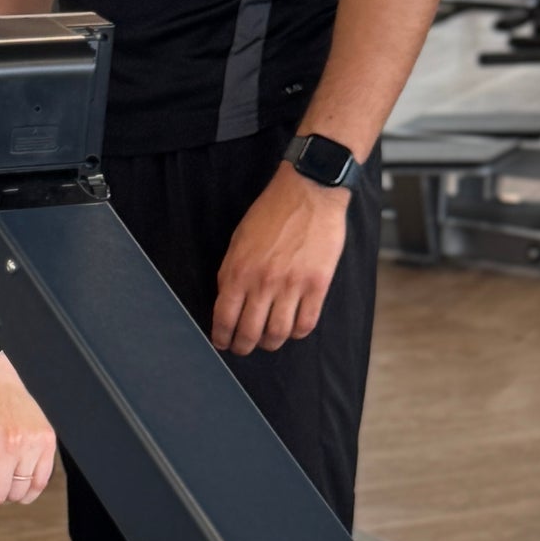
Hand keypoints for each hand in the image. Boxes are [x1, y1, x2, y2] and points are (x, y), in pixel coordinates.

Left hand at [211, 169, 352, 354]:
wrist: (309, 192)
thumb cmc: (273, 211)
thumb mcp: (239, 240)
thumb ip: (232, 272)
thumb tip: (227, 303)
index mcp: (238, 270)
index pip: (224, 318)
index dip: (222, 337)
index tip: (222, 342)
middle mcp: (263, 282)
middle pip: (249, 333)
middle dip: (243, 347)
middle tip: (243, 348)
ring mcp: (292, 285)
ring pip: (278, 334)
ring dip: (270, 343)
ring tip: (269, 340)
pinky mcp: (317, 285)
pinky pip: (306, 323)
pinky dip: (297, 332)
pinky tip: (293, 328)